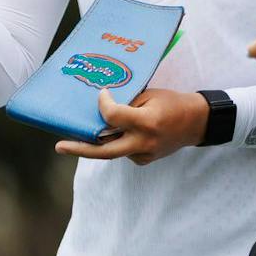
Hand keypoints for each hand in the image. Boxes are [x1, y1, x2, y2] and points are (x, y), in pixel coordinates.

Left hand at [54, 88, 210, 165]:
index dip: (104, 104)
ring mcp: (144, 155)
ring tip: (83, 132)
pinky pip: (123, 151)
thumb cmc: (172, 103)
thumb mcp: (149, 96)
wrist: (196, 123)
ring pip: (112, 151)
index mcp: (147, 123)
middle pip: (105, 151)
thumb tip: (102, 109)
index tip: (102, 94)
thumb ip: (126, 105)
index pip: (114, 117)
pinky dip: (117, 140)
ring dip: (99, 141)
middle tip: (59, 146)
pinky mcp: (144, 160)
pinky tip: (120, 131)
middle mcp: (144, 143)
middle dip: (79, 149)